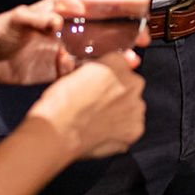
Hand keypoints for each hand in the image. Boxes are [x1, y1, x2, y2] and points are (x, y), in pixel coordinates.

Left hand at [0, 0, 153, 84]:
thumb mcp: (15, 19)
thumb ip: (37, 18)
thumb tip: (58, 19)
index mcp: (61, 10)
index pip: (96, 4)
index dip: (119, 4)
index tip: (141, 5)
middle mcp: (68, 29)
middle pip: (105, 28)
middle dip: (128, 31)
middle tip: (144, 37)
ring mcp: (66, 50)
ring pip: (99, 51)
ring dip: (117, 55)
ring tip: (131, 60)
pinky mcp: (60, 70)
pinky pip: (83, 71)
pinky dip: (94, 73)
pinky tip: (104, 75)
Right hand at [25, 49, 147, 159]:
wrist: (58, 132)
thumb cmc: (60, 104)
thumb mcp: (73, 73)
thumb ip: (96, 66)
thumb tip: (112, 65)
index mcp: (116, 62)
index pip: (122, 64)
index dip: (108, 77)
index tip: (100, 85)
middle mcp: (132, 81)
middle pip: (131, 84)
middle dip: (118, 93)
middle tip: (97, 104)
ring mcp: (136, 106)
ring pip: (133, 106)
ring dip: (121, 111)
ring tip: (98, 119)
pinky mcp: (136, 128)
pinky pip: (132, 126)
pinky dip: (121, 130)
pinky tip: (103, 131)